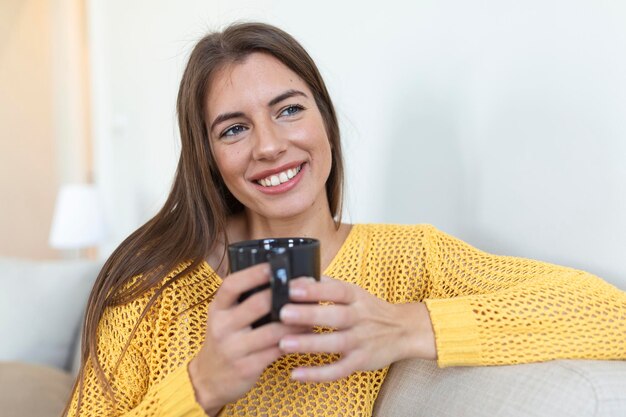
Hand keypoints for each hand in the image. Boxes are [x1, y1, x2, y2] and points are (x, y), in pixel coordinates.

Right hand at [189, 264, 308, 413]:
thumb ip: (243, 301)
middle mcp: (222, 327)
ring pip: (273, 330)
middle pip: (257, 304)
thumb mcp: (225, 318)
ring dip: (298, 320)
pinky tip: (308, 333)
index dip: (253, 273)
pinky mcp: (246, 368)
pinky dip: (295, 340)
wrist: (208, 381)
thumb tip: (279, 277)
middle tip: (308, 285)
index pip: (232, 285)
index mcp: (217, 309)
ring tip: (314, 310)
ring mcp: (233, 349)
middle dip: (285, 293)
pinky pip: (276, 351)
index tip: (274, 265)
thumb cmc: (225, 340)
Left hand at [277, 276, 436, 381]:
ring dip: (310, 344)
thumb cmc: (370, 310)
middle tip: (283, 313)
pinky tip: (297, 374)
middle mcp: (360, 318)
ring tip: (284, 343)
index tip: (293, 288)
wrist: (404, 330)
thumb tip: (298, 279)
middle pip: (336, 316)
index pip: (337, 290)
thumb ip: (327, 285)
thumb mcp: (354, 292)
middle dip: (309, 315)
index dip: (316, 289)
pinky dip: (318, 374)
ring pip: (336, 343)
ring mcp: (362, 341)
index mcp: (356, 297)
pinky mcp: (361, 362)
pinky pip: (339, 370)